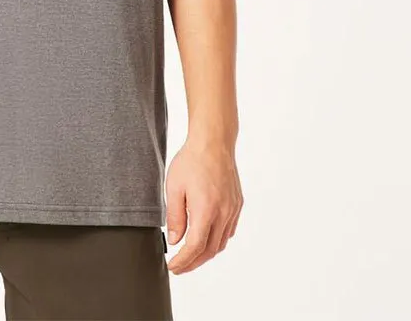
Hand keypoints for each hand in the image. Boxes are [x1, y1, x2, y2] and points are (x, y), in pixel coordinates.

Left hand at [163, 137, 242, 274]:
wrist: (214, 142)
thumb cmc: (191, 160)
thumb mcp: (174, 187)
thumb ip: (175, 217)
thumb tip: (175, 241)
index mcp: (206, 210)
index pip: (195, 247)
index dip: (183, 261)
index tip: (172, 267)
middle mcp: (223, 214)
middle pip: (210, 250)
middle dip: (193, 263)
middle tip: (179, 267)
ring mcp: (232, 210)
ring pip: (221, 243)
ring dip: (206, 254)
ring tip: (190, 257)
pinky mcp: (237, 204)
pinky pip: (228, 231)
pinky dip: (216, 240)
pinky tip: (206, 238)